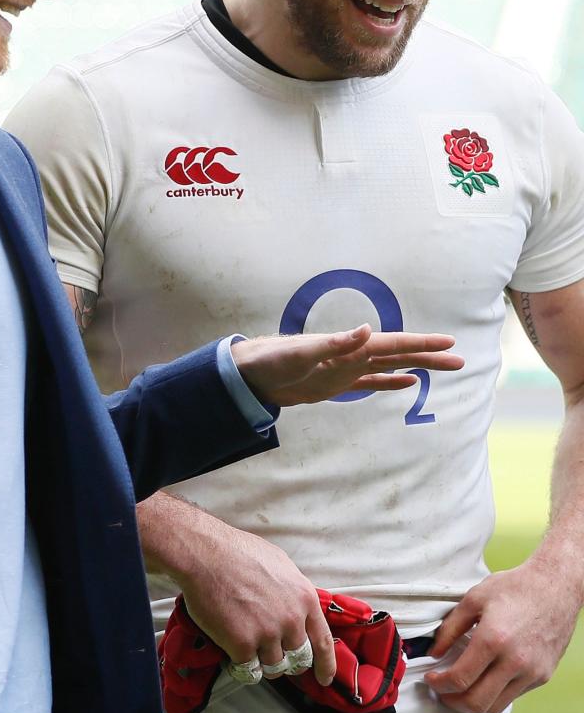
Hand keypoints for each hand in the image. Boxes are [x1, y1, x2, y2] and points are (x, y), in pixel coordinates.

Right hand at [179, 521, 335, 685]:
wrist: (206, 554)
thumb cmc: (238, 553)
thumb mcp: (281, 566)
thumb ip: (293, 592)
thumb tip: (296, 607)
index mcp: (304, 599)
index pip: (324, 642)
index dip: (325, 665)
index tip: (324, 678)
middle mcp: (291, 620)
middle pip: (298, 659)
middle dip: (287, 661)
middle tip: (272, 655)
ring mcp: (268, 634)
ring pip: (273, 668)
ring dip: (261, 662)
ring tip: (246, 645)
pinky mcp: (242, 645)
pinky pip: (249, 670)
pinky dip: (241, 666)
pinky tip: (233, 652)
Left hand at [232, 323, 462, 405]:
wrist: (252, 374)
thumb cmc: (273, 359)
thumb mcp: (304, 352)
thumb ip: (335, 343)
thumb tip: (366, 329)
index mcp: (349, 347)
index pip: (392, 344)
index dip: (420, 344)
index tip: (448, 342)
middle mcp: (353, 356)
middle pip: (399, 355)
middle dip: (429, 356)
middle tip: (460, 359)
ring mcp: (347, 370)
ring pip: (391, 368)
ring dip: (416, 367)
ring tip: (444, 368)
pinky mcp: (337, 383)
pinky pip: (371, 383)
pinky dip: (390, 382)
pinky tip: (408, 383)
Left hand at [425, 558, 579, 712]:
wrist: (556, 587)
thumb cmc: (515, 588)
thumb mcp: (474, 599)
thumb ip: (450, 629)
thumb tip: (434, 653)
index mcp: (493, 639)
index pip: (459, 679)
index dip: (438, 684)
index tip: (431, 679)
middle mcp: (515, 660)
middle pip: (476, 703)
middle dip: (451, 701)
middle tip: (442, 691)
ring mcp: (532, 671)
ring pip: (495, 707)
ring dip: (473, 703)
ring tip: (462, 689)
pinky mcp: (543, 676)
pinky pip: (513, 696)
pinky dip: (495, 694)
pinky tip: (486, 678)